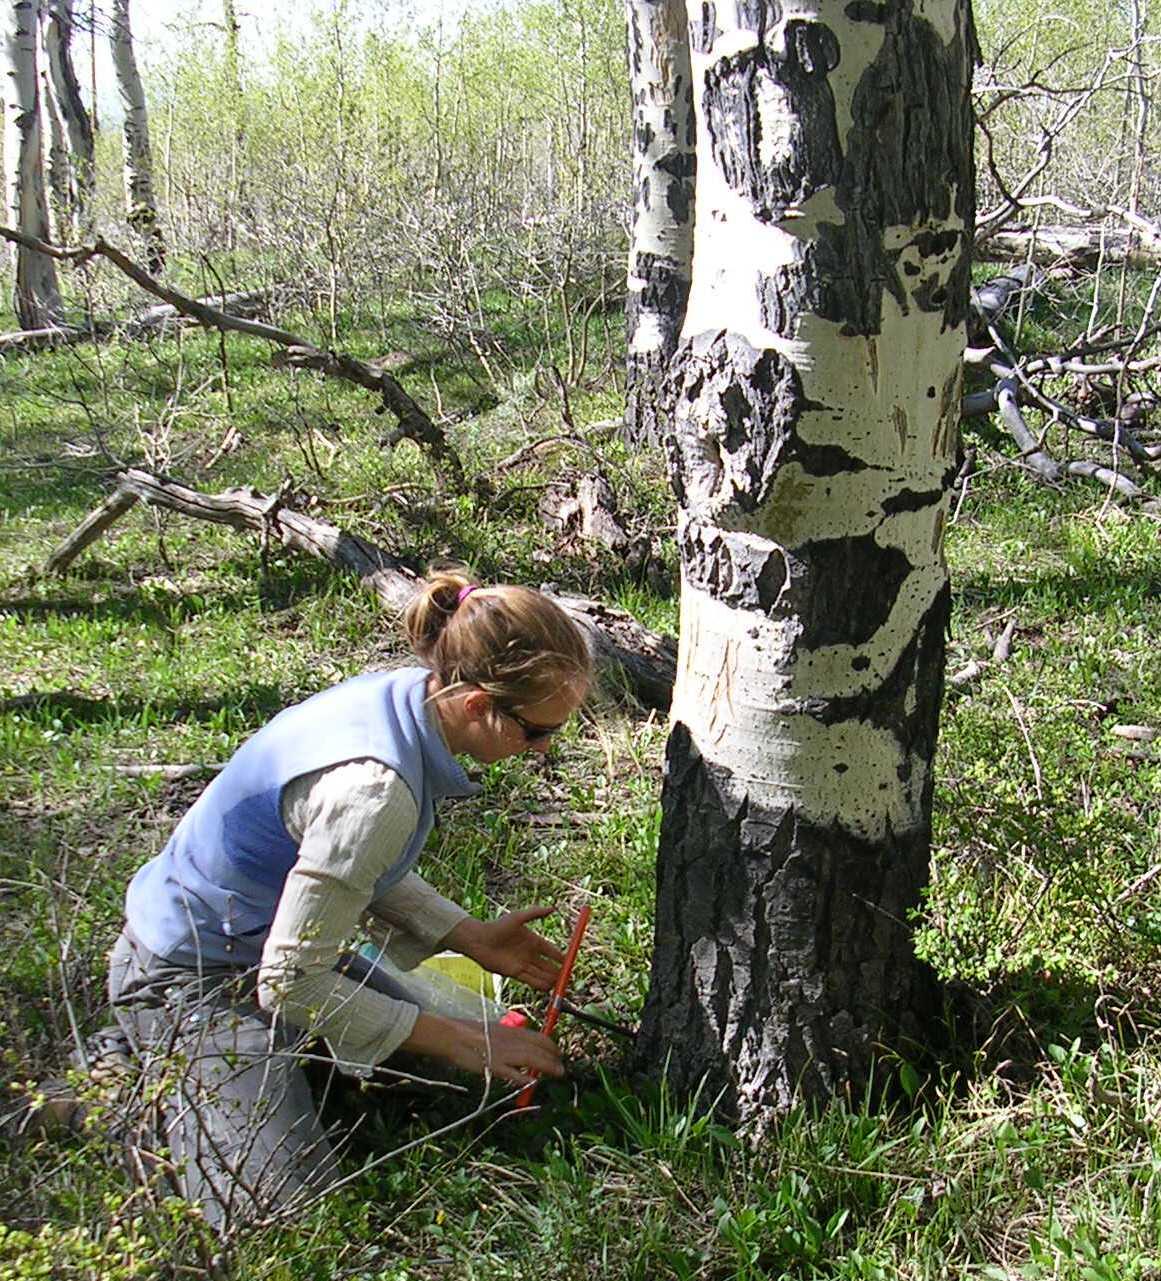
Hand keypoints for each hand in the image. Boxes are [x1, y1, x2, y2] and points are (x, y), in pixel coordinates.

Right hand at [406, 1013, 563, 1086]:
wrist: (450, 1035)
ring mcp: (503, 1053)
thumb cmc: (467, 1033)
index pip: (538, 1036)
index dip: (551, 1045)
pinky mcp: (493, 1065)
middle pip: (539, 1047)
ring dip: (547, 1066)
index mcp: (510, 1030)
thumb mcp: (492, 1030)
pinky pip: (512, 1073)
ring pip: (531, 1059)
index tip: (558, 1052)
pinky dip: (523, 1078)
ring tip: (558, 1073)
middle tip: (562, 1067)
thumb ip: (506, 1038)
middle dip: (554, 1057)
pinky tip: (532, 1082)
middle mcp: (510, 1040)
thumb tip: (519, 1047)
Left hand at [445, 907, 565, 991]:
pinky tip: (548, 988)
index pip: (551, 950)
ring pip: (540, 974)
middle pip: (548, 964)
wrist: (479, 940)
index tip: (570, 960)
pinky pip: (531, 980)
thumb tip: (552, 908)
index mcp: (532, 940)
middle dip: (558, 971)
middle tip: (568, 977)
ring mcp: (522, 963)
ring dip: (550, 980)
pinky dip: (540, 985)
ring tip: (561, 985)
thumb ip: (535, 913)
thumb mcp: (518, 917)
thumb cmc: (497, 927)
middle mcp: (529, 953)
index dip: (560, 956)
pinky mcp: (514, 973)